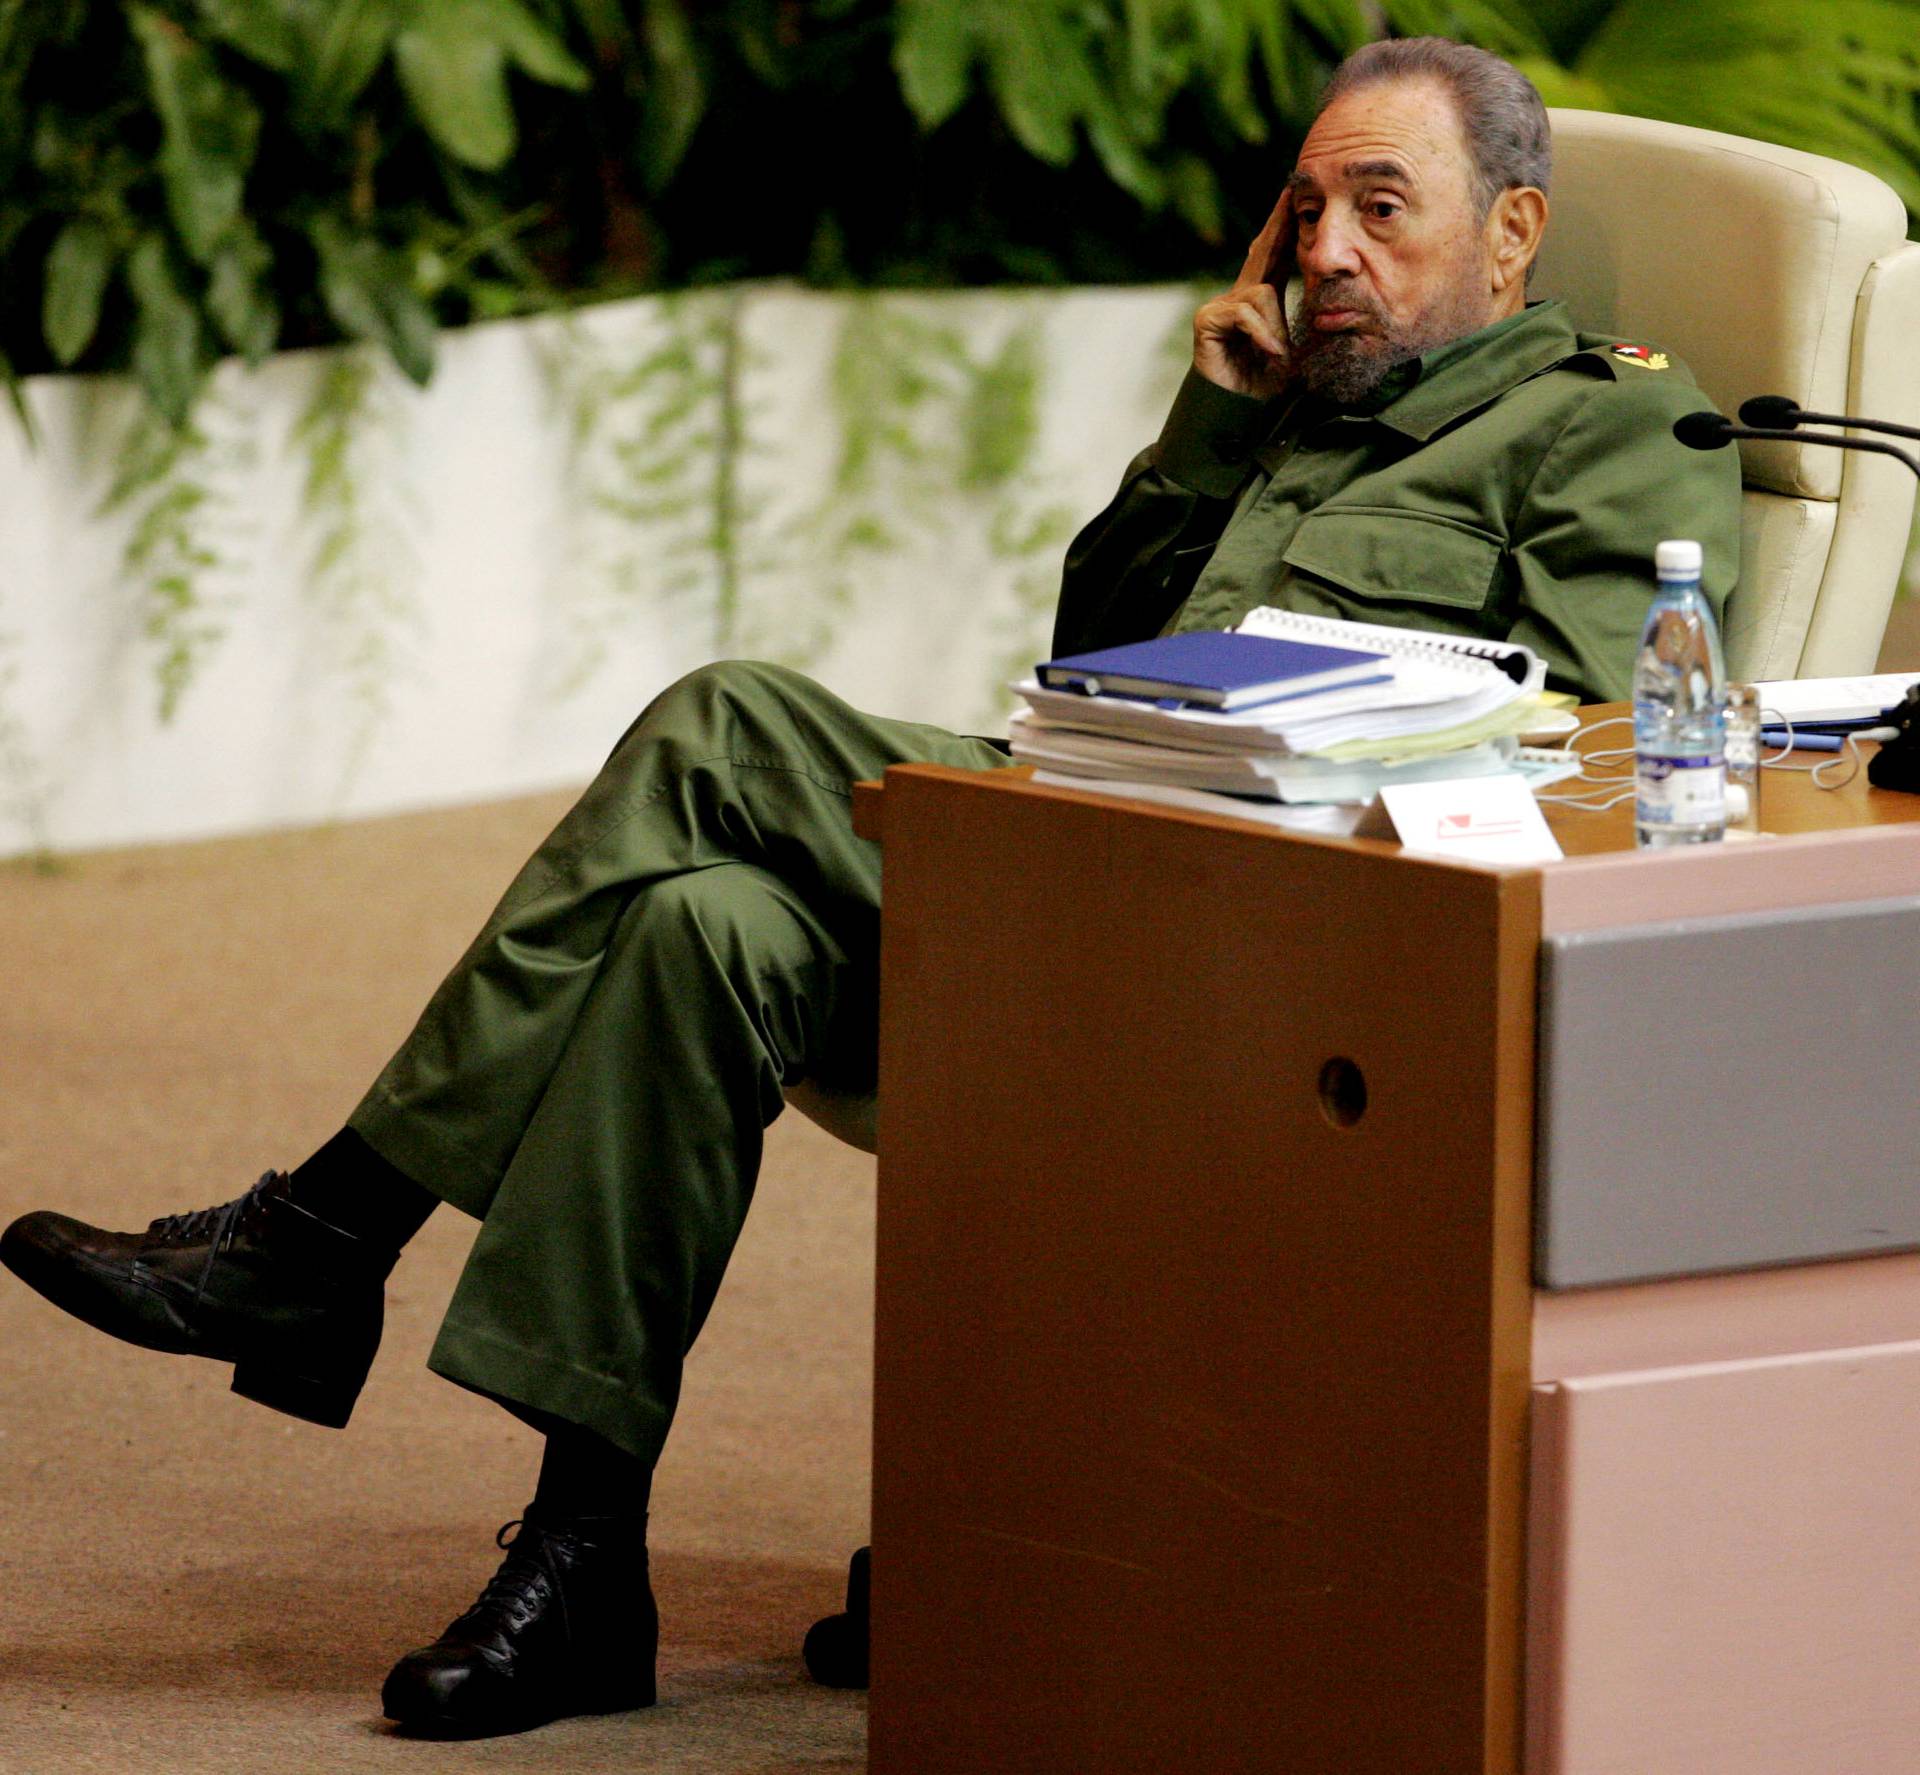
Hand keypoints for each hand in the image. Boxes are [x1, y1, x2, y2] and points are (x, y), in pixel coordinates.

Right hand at [1191, 188, 1294, 398]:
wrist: (1242, 412)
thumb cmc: (1269, 385)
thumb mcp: (1298, 347)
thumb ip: (1307, 321)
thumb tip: (1334, 298)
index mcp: (1261, 300)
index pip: (1275, 256)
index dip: (1285, 227)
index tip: (1296, 199)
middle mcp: (1238, 296)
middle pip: (1262, 251)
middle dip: (1279, 223)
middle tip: (1292, 193)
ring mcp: (1221, 306)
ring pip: (1262, 294)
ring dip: (1277, 328)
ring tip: (1279, 355)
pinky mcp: (1208, 321)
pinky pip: (1246, 312)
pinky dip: (1263, 334)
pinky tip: (1270, 353)